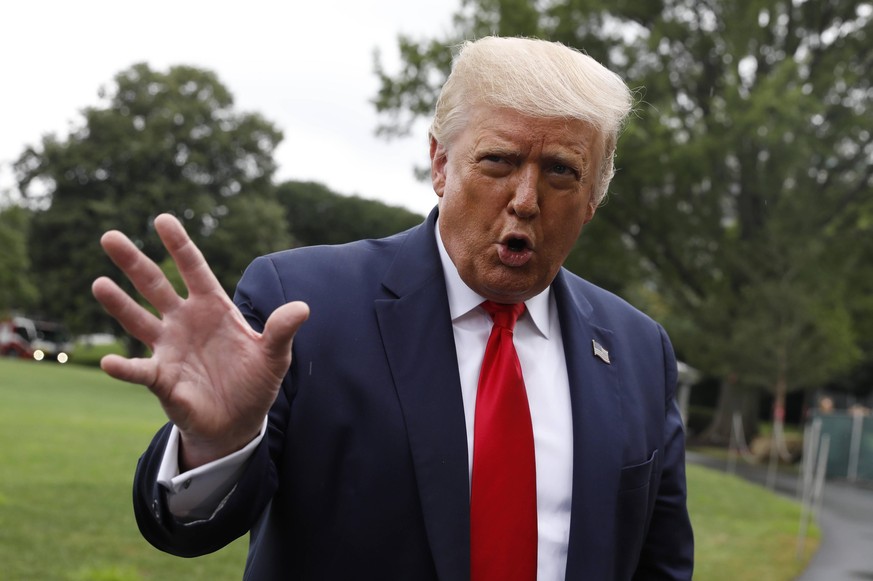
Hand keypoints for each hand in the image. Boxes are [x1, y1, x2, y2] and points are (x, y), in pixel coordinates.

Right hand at [92, 213, 308, 468]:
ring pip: (138, 320)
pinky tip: (110, 362)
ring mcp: (169, 348)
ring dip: (118, 304)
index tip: (162, 219)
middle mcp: (184, 322)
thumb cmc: (255, 382)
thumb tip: (303, 308)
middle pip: (155, 286)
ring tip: (98, 282)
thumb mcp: (274, 356)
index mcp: (212, 308)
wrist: (240, 422)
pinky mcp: (162, 380)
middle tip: (109, 236)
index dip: (179, 245)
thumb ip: (281, 330)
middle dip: (133, 262)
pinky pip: (140, 371)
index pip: (194, 269)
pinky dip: (125, 368)